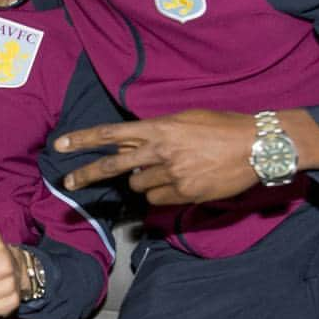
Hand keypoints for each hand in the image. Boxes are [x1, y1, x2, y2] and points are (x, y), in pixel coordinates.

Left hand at [54, 109, 260, 204]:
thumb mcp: (185, 119)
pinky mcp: (184, 193)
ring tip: (170, 171)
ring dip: (144, 182)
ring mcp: (171, 174)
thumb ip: (157, 133)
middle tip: (69, 183)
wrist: (257, 145)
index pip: (111, 133)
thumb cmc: (222, 127)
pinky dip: (162, 194)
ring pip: (138, 186)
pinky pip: (158, 199)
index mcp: (159, 128)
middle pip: (113, 166)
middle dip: (87, 175)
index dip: (83, 139)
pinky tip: (181, 183)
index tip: (61, 145)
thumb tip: (136, 147)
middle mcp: (159, 151)